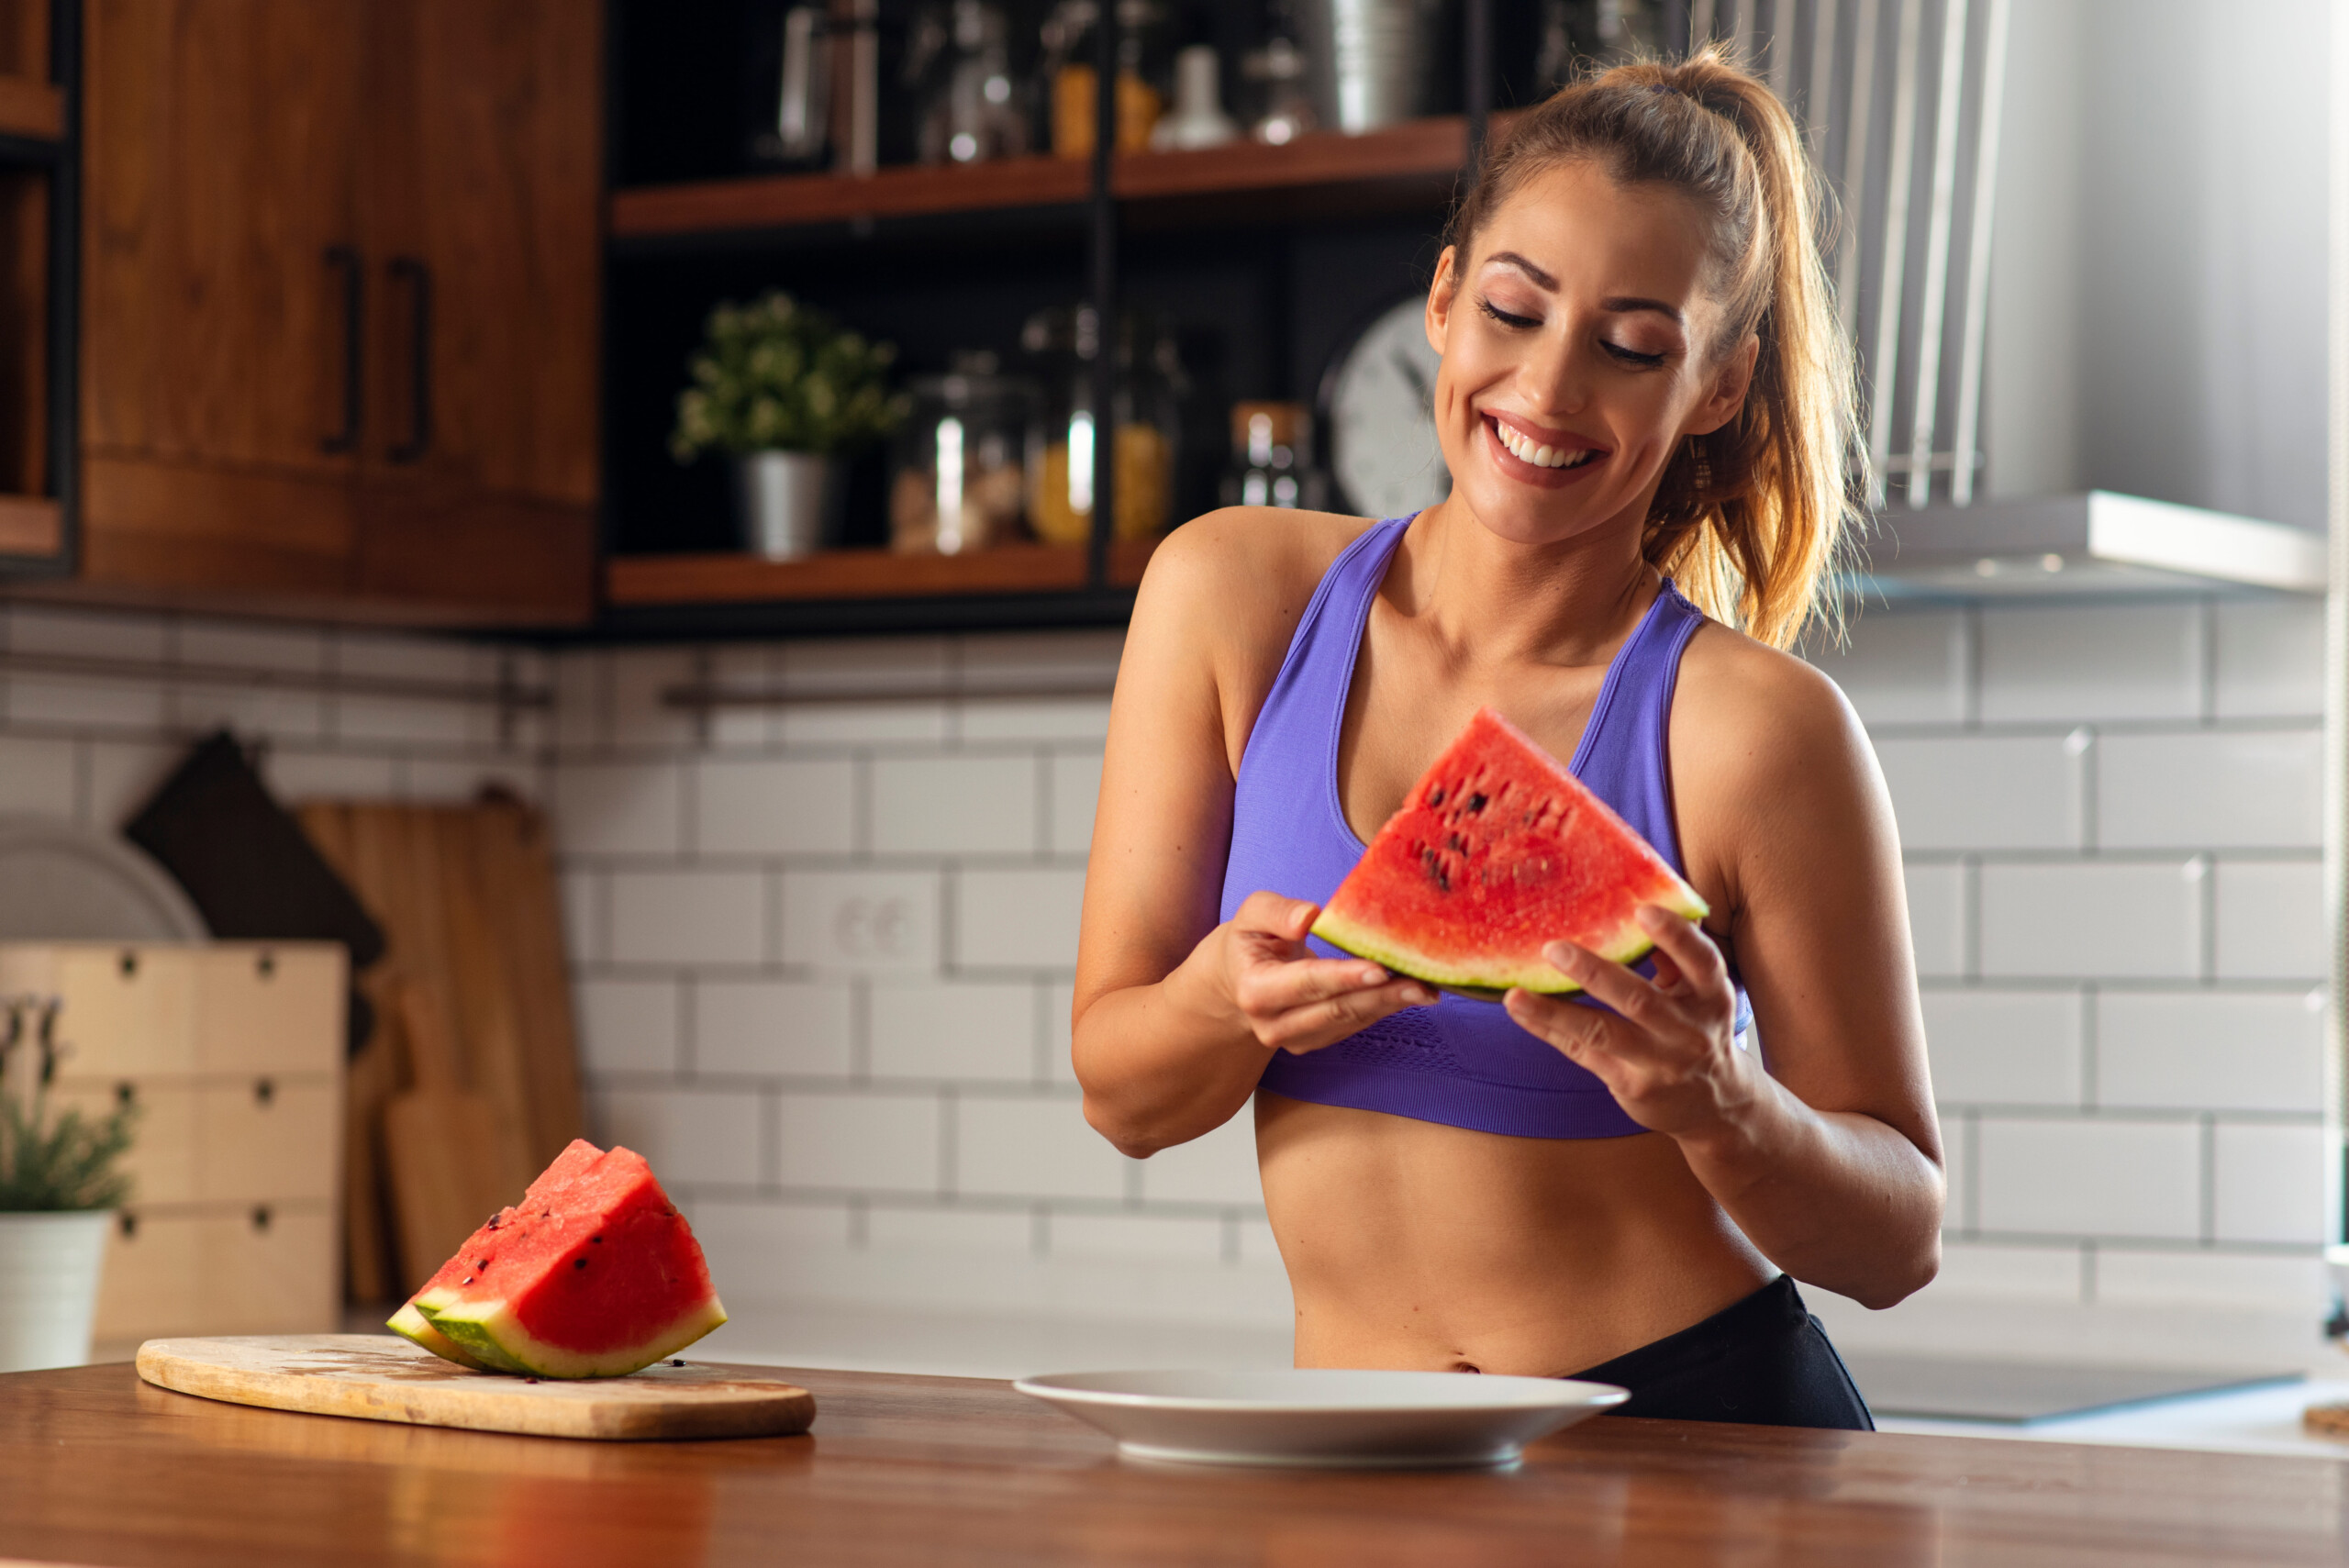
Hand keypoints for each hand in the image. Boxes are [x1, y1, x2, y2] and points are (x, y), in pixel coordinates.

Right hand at [1204, 890, 1436, 1054]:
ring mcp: (1296, 1039)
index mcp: (1255, 990)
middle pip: (1336, 1009)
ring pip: (1352, 1021)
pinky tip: (1413, 992)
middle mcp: (1273, 1024)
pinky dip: (1386, 1007)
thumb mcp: (1252, 914)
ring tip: (1429, 987)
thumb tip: (1309, 917)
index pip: (1306, 983)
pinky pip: (1357, 1025)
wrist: (1237, 979)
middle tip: (1422, 983)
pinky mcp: (1317, 1041)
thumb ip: (1277, 912)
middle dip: (1382, 996)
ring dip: (1392, 1004)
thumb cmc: (1251, 940)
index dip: (1344, 977)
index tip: (1380, 969)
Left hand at [1502, 905, 1754, 1138]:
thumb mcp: (1699, 995)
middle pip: (1640, 1000)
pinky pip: (1582, 1052)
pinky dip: (1548, 1029)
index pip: (1701, 962)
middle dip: (1595, 973)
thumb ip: (1672, 959)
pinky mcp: (1632, 1085)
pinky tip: (1520, 1010)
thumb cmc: (1696, 1030)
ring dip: (1556, 1012)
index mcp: (1711, 997)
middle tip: (1554, 947)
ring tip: (1516, 994)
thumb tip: (1629, 907)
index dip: (1675, 935)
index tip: (1642, 909)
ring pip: (1603, 1033)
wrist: (1716, 1106)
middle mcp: (1689, 1031)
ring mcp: (1660, 1063)